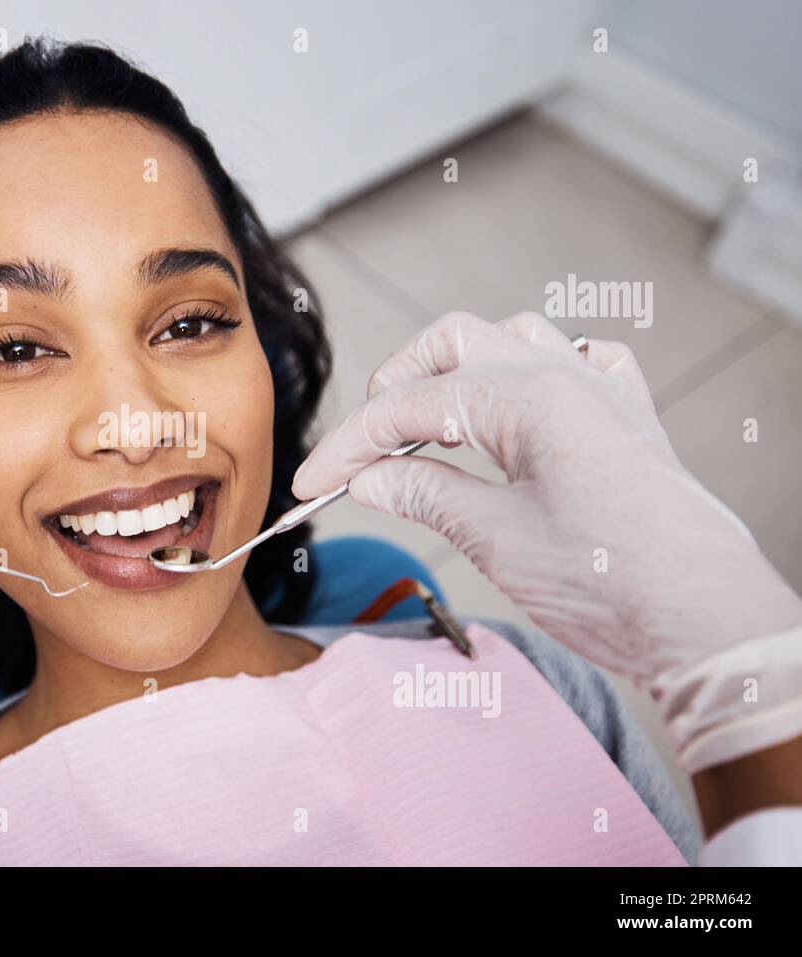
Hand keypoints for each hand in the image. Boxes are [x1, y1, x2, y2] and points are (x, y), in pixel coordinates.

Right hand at [293, 312, 801, 773]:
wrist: (704, 620)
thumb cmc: (613, 583)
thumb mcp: (496, 540)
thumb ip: (425, 494)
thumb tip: (370, 478)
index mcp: (527, 396)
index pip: (410, 407)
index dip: (350, 444)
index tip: (314, 482)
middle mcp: (566, 376)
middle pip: (454, 342)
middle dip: (397, 385)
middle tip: (365, 446)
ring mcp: (602, 392)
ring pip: (512, 338)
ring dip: (459, 370)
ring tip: (429, 423)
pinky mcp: (625, 420)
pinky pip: (576, 362)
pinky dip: (530, 375)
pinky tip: (516, 412)